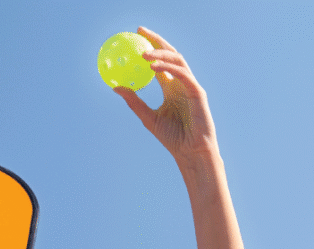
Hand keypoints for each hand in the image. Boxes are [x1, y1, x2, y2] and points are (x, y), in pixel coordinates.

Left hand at [114, 27, 218, 162]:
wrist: (190, 152)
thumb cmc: (172, 138)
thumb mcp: (147, 118)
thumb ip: (134, 101)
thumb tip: (115, 87)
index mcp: (171, 88)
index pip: (160, 62)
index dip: (149, 48)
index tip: (134, 38)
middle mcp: (181, 83)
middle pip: (170, 54)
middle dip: (157, 40)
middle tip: (140, 31)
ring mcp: (191, 86)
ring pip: (177, 60)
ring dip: (160, 53)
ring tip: (143, 53)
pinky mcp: (198, 92)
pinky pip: (182, 75)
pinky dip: (168, 68)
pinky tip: (153, 66)